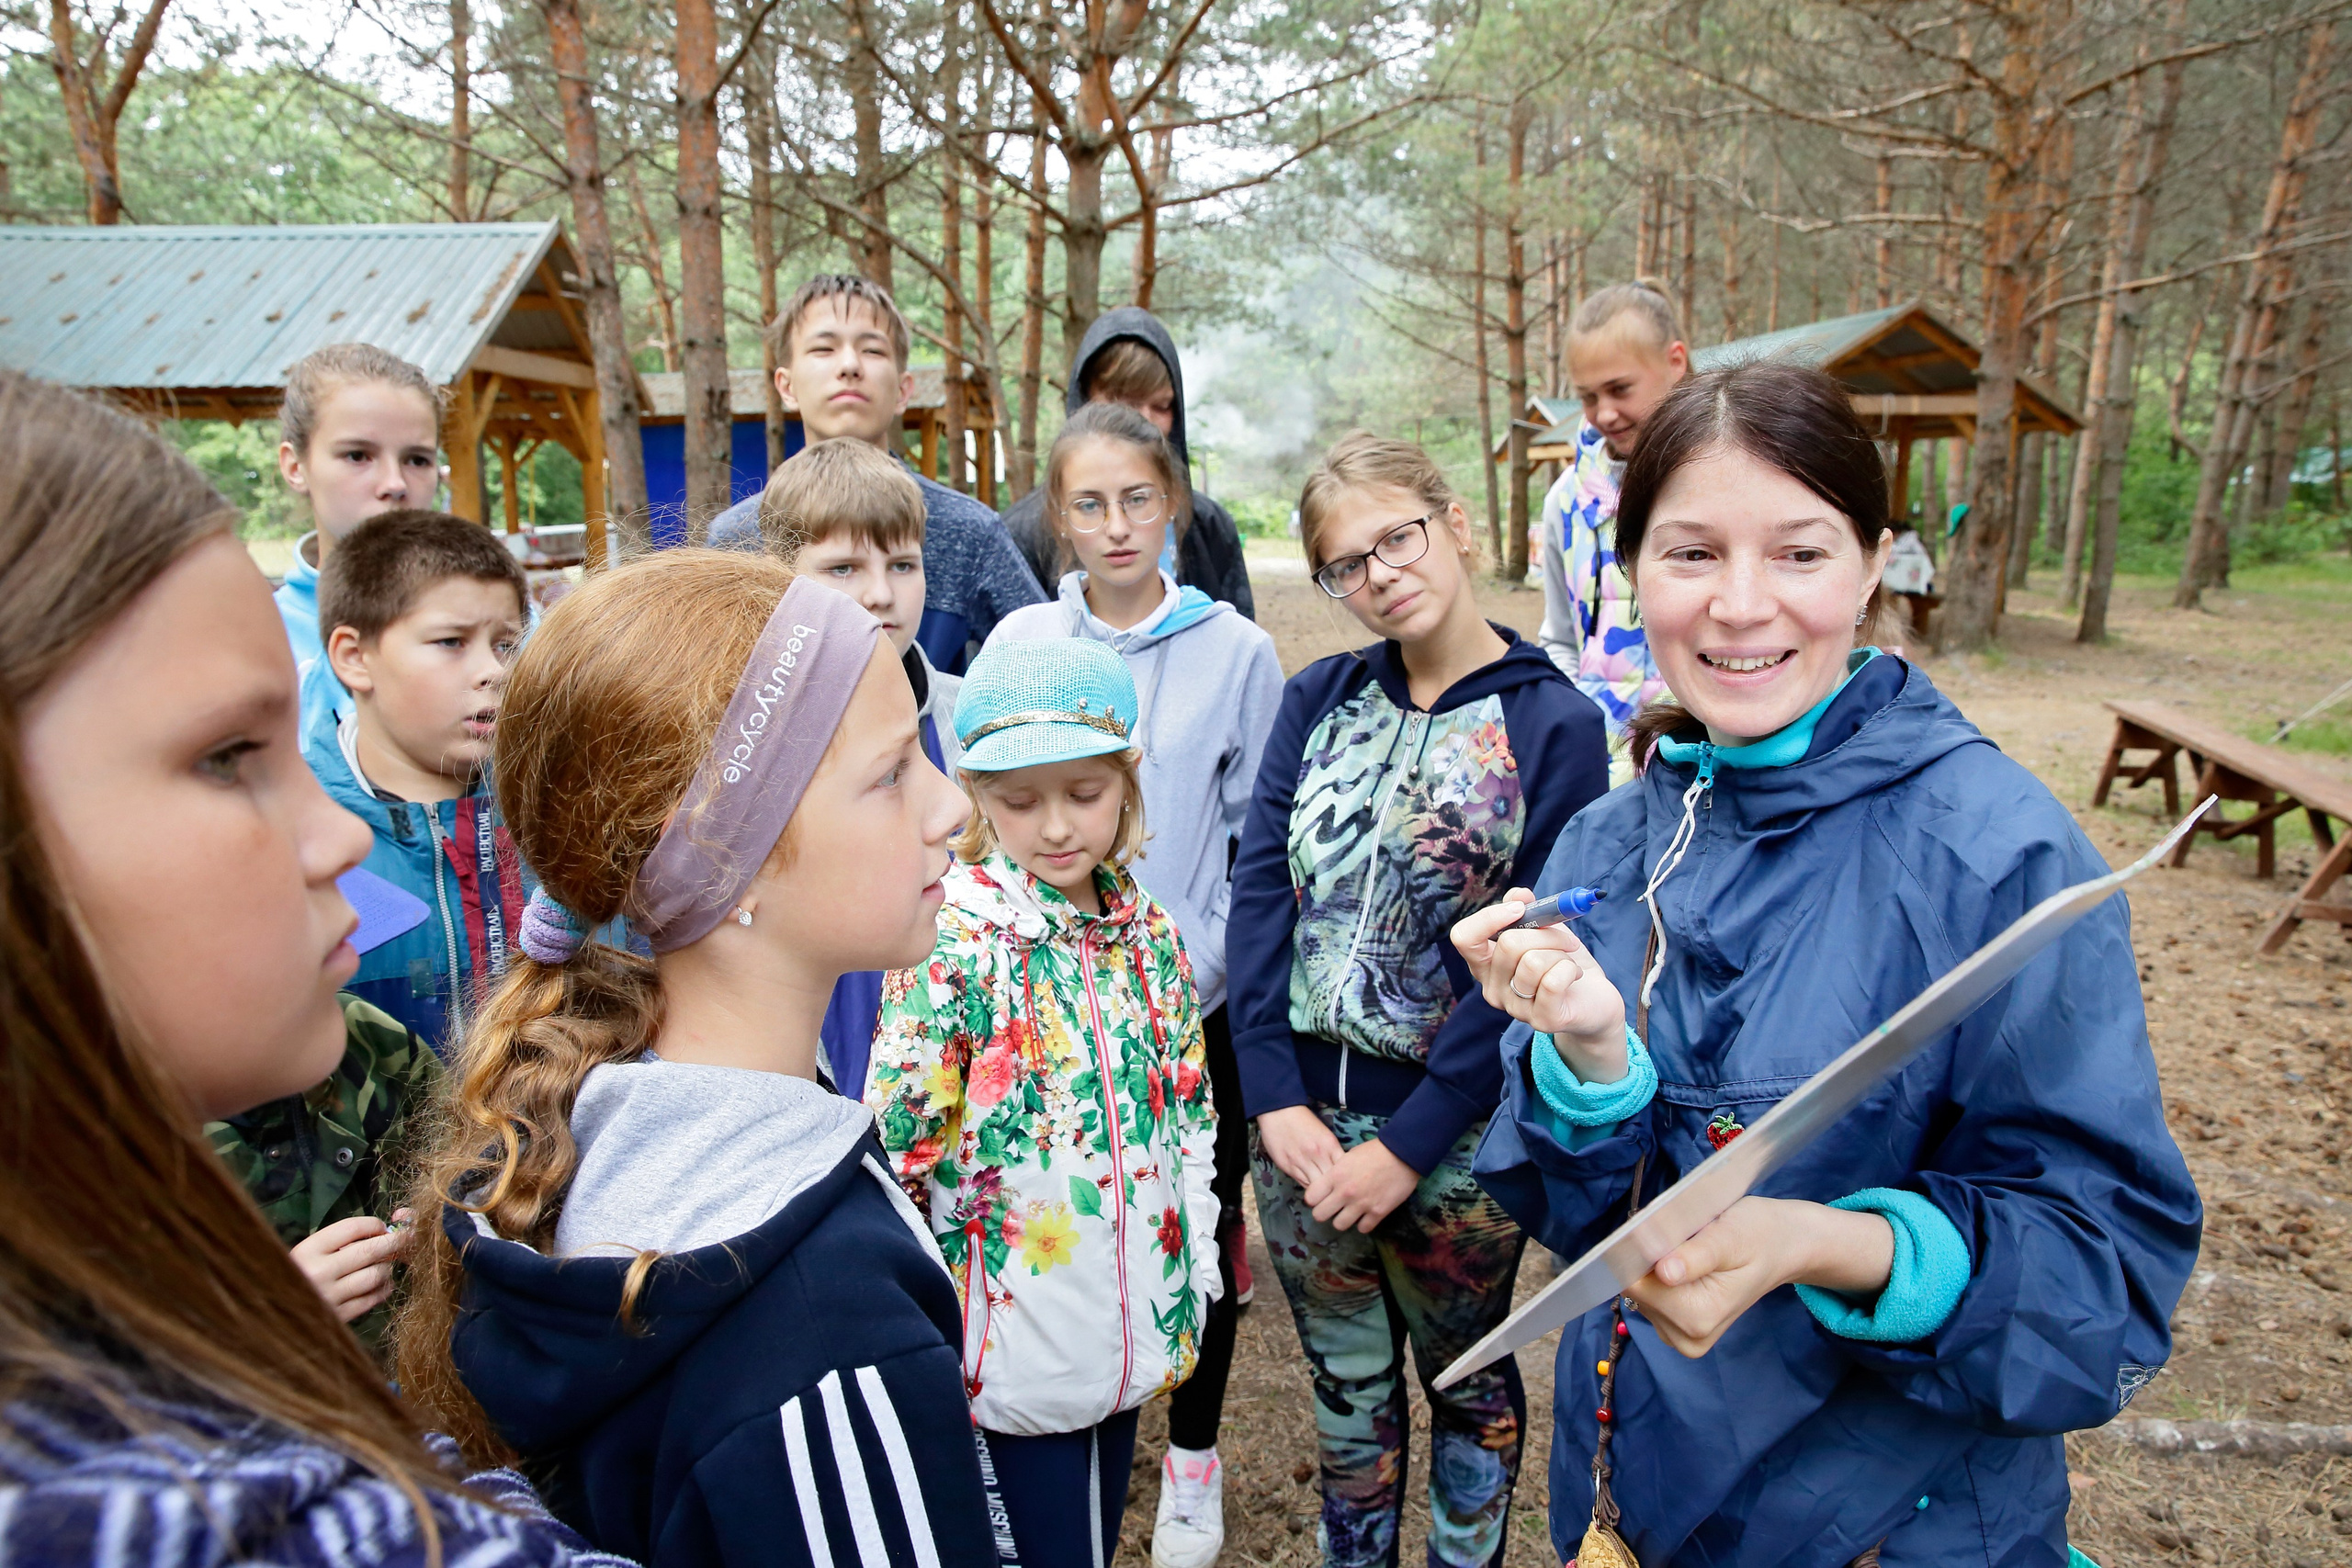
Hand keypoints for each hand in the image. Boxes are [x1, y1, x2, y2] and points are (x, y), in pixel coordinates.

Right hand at [290, 1210, 413, 1322]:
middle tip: (404, 1239)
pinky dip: (383, 1289)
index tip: (382, 1227)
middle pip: (370, 1250)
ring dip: (386, 1268)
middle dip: (394, 1242)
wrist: (275, 1314)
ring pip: (375, 1275)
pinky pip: (372, 1299)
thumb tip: (384, 1229)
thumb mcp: (307, 1254)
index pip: (352, 1227)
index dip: (374, 1224)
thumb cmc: (296, 1276)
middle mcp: (318, 1272)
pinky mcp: (338, 1317)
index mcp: (308, 1250)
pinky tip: (382, 1285)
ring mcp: (329, 1297)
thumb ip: (339, 1242)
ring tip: (383, 1266)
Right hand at [1256, 1104, 1344, 1189]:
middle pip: (1331, 1181)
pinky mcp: (1288, 1166)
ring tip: (1323, 1192)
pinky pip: (1303, 1184)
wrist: (1279, 1112)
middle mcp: (1317, 1154)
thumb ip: (1332, 1152)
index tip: (1345, 1181)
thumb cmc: (1303, 1121)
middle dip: (1334, 1188)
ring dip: (1321, 1190)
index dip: (1345, 1178)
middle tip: (1335, 1191)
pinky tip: (1311, 1185)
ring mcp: (1301, 1161)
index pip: (1344, 1170)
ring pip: (1317, 1187)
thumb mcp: (1324, 1134)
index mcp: (1329, 1145)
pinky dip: (1309, 1187)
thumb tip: (1340, 1171)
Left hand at [1303, 1137, 1420, 1232]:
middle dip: (1324, 1212)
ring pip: (1339, 1225)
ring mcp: (1361, 1204)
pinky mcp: (1378, 1212)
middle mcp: (1345, 1192)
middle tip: (1332, 1207)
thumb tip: (1327, 1186)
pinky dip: (1363, 1223)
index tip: (1321, 1197)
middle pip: (1320, 1215)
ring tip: (1349, 1212)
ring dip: (1343, 1219)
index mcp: (1335, 1176)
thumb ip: (1335, 1173)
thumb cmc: (1374, 1152)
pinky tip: (1366, 1215)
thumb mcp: (1347, 1157)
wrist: (1402, 1154)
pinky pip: (1363, 1228)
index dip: (1314, 1198)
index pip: (1310, 1198)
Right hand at [1451, 887, 1627, 1078]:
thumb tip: (1519, 895)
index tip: (1520, 909)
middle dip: (1546, 933)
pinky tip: (1574, 976)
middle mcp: (1493, 989)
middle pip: (1509, 943)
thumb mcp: (1544, 930)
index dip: (1489, 918)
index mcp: (1485, 965)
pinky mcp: (1542, 1020)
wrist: (1595, 1001)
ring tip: (1568, 962)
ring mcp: (1515, 1008)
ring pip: (1533, 961)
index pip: (1464, 937)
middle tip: (1565, 940)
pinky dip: (1571, 969)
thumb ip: (1527, 911)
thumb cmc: (1562, 962)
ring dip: (1561, 953)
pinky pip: (1553, 981)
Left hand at [1626, 1196, 1893, 1356]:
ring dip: (1655, 1265)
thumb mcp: (1729, 1237)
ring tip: (1690, 1250)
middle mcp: (1686, 1337)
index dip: (1638, 1253)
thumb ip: (1694, 1256)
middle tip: (1683, 1238)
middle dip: (1649, 1258)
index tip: (1660, 1232)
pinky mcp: (1676, 1328)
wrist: (1781, 1248)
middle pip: (1636, 1288)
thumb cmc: (1757, 1236)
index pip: (1636, 1285)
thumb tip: (1664, 1273)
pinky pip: (1649, 1295)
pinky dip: (1659, 1275)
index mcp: (1697, 1318)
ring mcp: (1679, 1336)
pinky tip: (1685, 1263)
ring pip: (1640, 1291)